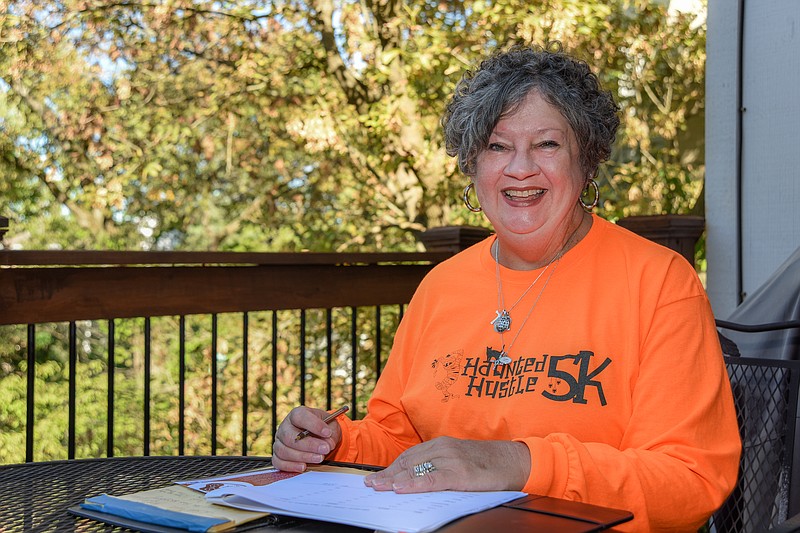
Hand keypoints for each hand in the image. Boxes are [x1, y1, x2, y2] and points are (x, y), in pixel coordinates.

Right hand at [272, 406, 341, 471]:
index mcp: (296, 414)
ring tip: (319, 458)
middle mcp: (285, 427)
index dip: (313, 425)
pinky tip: (304, 467)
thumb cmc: (323, 429)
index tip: (327, 432)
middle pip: (289, 436)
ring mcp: (279, 442)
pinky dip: (291, 466)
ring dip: (303, 456)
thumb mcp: (330, 426)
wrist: (319, 437)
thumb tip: (328, 444)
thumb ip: (331, 434)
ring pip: (284, 451)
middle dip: (309, 445)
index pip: (299, 416)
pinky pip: (279, 463)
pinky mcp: (277, 456)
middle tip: (325, 449)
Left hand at [363, 436, 529, 492]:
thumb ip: (439, 465)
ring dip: (394, 479)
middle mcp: (443, 448)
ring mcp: (451, 460)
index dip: (391, 468)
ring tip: (378, 487)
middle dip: (387, 475)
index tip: (376, 477)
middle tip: (370, 485)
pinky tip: (401, 488)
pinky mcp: (460, 474)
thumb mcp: (459, 459)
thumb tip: (416, 480)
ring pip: (416, 470)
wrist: (513, 460)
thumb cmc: (486, 463)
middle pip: (408, 462)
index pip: (409, 456)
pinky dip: (414, 484)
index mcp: (441, 444)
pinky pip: (432, 480)